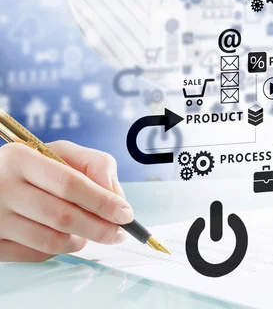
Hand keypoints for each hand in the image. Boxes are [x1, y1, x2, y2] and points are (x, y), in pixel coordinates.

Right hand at [0, 141, 132, 261]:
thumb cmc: (33, 167)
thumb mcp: (61, 153)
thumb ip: (95, 165)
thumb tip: (116, 196)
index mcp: (21, 159)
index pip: (71, 184)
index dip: (103, 201)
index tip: (125, 213)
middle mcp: (1, 188)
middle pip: (63, 217)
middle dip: (100, 228)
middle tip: (118, 232)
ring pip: (51, 241)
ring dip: (81, 241)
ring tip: (91, 233)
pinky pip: (36, 255)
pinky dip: (59, 249)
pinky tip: (64, 236)